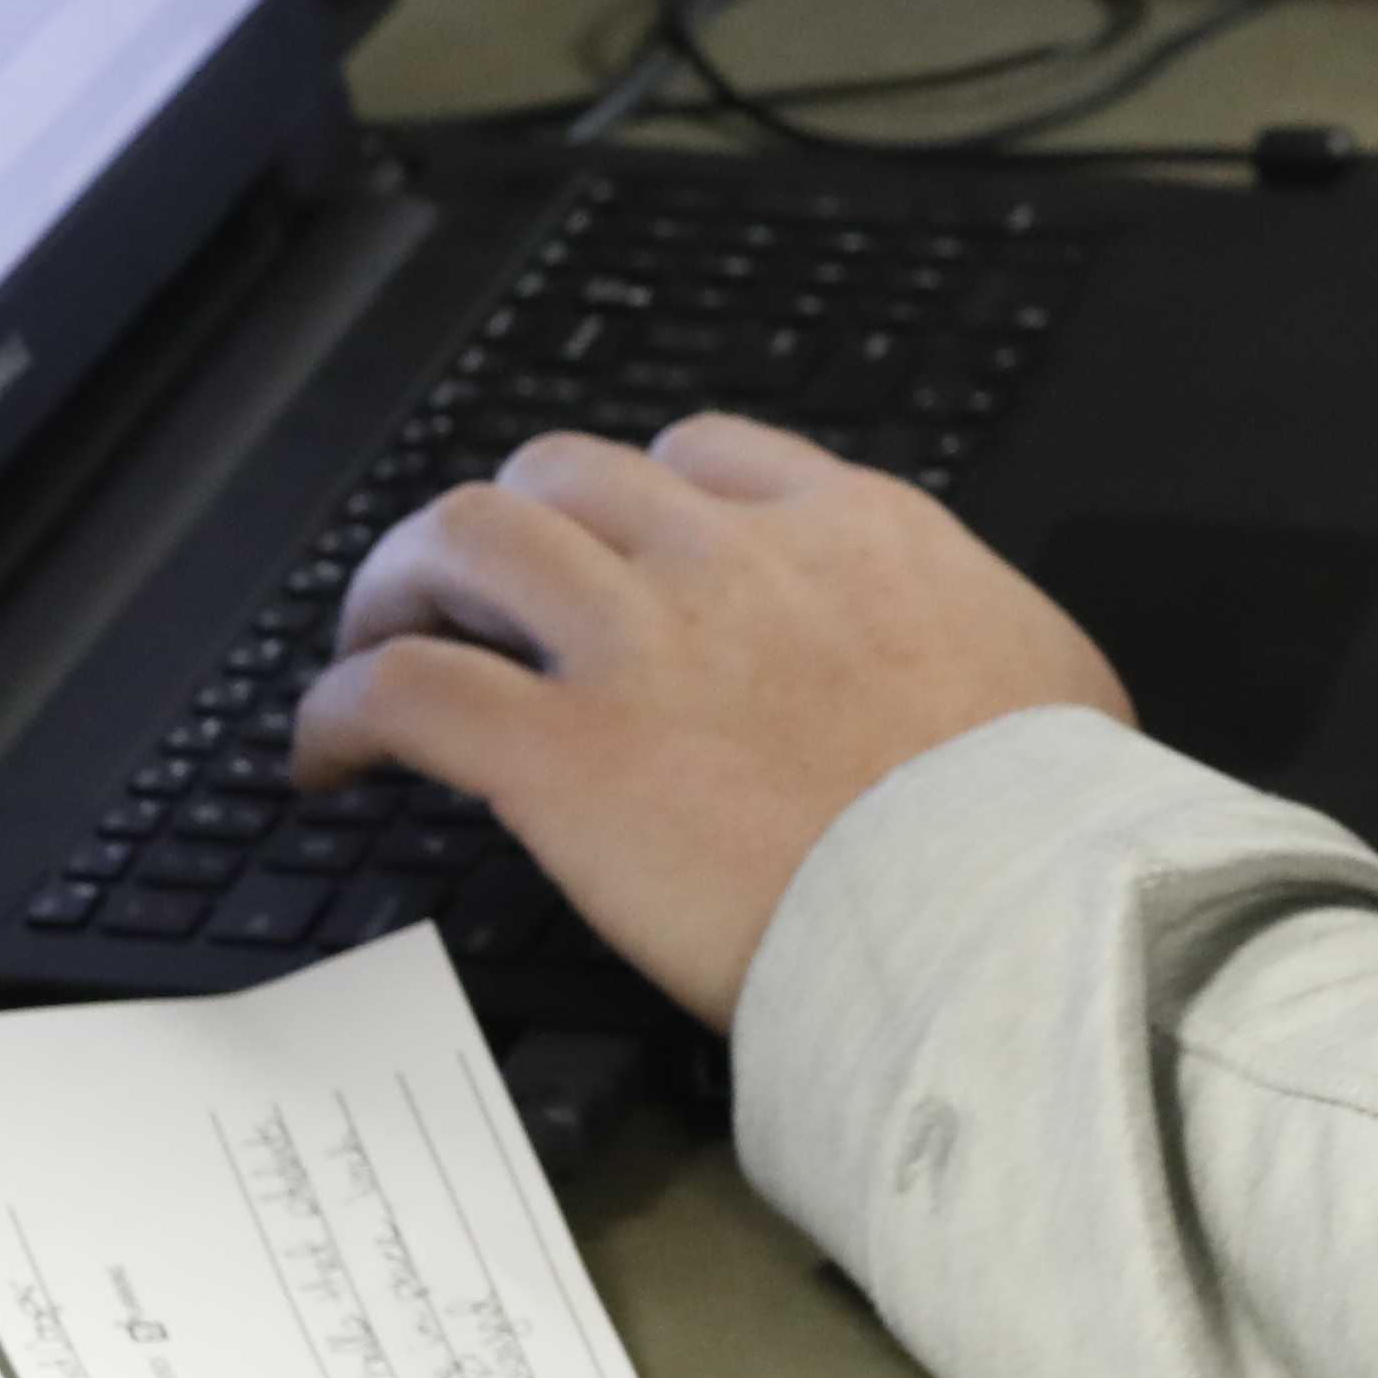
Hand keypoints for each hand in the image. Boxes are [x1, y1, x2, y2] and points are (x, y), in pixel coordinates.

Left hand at [290, 417, 1120, 1019]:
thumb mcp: (1053, 688)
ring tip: (373, 641)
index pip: (705, 458)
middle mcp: (734, 558)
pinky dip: (341, 709)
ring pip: (463, 540)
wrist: (1006, 919)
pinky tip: (324, 756)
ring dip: (399, 584)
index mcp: (857, 534)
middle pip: (564, 474)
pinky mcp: (562, 753)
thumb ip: (989, 651)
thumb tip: (998, 693)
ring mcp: (640, 646)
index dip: (633, 502)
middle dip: (504, 525)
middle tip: (470, 596)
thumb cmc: (1049, 836)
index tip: (614, 554)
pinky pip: (405, 689)